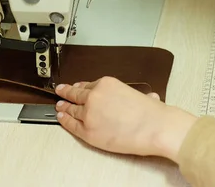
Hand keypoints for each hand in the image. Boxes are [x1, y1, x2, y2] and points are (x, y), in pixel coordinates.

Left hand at [55, 77, 196, 161]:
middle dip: (67, 92)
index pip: (88, 84)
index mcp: (106, 83)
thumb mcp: (139, 93)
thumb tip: (140, 98)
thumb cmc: (151, 112)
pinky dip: (64, 120)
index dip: (81, 86)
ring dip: (64, 107)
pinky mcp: (88, 131)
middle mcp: (94, 96)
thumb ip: (134, 95)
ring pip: (71, 108)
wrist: (154, 127)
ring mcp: (89, 113)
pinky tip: (61, 118)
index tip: (76, 86)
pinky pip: (71, 124)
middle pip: (76, 94)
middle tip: (61, 91)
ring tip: (59, 106)